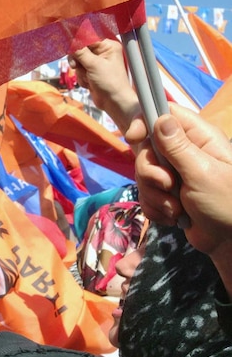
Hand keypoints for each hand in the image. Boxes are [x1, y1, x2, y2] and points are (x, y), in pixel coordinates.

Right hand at [69, 39, 139, 131]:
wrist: (113, 102)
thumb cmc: (110, 82)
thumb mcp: (94, 65)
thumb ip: (80, 52)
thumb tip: (70, 40)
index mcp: (108, 46)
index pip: (88, 38)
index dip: (77, 42)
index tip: (68, 45)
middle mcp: (102, 52)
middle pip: (80, 49)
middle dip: (78, 60)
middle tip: (77, 66)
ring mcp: (96, 63)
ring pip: (78, 61)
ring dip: (80, 71)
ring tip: (88, 79)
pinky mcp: (91, 72)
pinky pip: (79, 71)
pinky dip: (81, 78)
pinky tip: (89, 84)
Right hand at [136, 105, 231, 260]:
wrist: (229, 242)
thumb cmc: (226, 203)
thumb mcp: (202, 173)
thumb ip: (178, 147)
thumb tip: (160, 119)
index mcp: (199, 139)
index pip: (166, 115)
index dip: (146, 121)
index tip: (134, 137)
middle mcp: (184, 153)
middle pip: (147, 149)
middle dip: (150, 172)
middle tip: (168, 185)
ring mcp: (174, 174)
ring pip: (143, 176)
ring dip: (155, 196)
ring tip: (176, 209)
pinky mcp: (166, 195)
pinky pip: (145, 195)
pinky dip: (154, 208)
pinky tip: (173, 217)